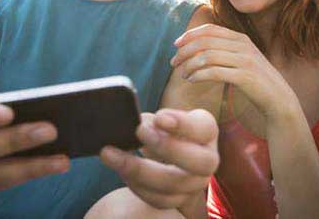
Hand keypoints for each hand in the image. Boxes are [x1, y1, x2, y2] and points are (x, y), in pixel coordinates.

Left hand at [100, 108, 218, 209]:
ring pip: (174, 185)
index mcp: (206, 133)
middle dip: (167, 147)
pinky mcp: (179, 200)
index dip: (183, 124)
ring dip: (139, 170)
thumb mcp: (165, 118)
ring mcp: (195, 184)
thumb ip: (154, 120)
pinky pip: (159, 200)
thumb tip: (134, 123)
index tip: (159, 117)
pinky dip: (136, 185)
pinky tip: (120, 169)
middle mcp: (208, 160)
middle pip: (199, 162)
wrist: (174, 156)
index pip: (203, 128)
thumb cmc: (167, 131)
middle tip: (138, 131)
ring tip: (111, 153)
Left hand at [170, 23, 297, 121]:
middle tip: (174, 62)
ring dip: (190, 65)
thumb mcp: (242, 59)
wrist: (278, 99)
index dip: (190, 35)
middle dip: (185, 51)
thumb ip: (225, 49)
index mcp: (241, 38)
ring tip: (183, 74)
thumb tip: (198, 46)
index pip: (210, 29)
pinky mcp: (244, 77)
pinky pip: (214, 72)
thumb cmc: (256, 81)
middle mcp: (243, 46)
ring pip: (207, 56)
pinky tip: (192, 80)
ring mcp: (245, 60)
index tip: (176, 44)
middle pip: (205, 42)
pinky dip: (199, 75)